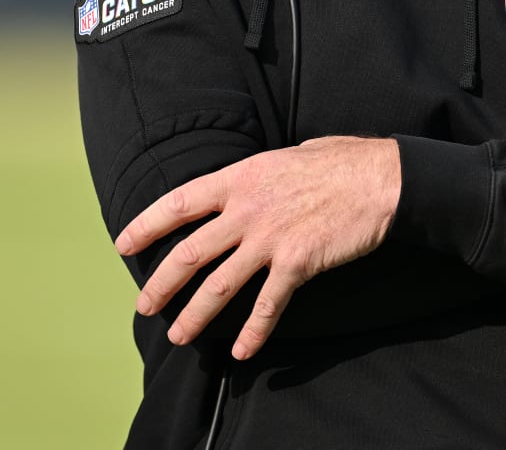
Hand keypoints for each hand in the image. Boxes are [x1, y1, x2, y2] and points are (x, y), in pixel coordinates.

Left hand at [115, 136, 401, 359]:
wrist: (381, 179)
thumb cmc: (341, 161)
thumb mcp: (290, 154)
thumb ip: (263, 173)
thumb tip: (255, 180)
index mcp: (240, 177)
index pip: (179, 203)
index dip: (147, 225)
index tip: (124, 244)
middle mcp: (247, 209)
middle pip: (190, 253)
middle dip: (161, 283)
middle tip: (144, 305)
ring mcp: (270, 238)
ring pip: (219, 285)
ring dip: (195, 314)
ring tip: (179, 336)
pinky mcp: (297, 263)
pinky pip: (267, 305)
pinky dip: (253, 331)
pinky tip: (242, 351)